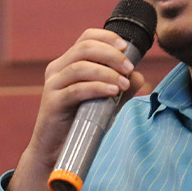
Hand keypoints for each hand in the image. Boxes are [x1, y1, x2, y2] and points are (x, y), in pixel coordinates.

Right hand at [7, 28, 147, 190]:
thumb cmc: (80, 125)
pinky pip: (77, 89)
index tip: (126, 47)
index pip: (86, 38)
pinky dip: (97, 87)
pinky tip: (113, 92)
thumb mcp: (105, 104)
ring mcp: (53, 85)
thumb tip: (139, 76)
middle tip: (129, 68)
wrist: (55, 152)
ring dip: (107, 72)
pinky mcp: (53, 103)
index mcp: (67, 64)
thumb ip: (121, 89)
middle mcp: (57, 70)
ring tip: (123, 84)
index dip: (107, 38)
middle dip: (111, 55)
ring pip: (81, 66)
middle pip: (85, 48)